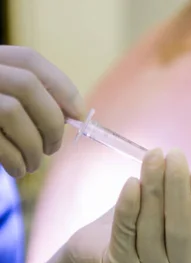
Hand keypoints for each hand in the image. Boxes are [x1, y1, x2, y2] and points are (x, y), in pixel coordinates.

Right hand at [0, 46, 84, 177]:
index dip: (61, 86)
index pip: (29, 60)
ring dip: (33, 146)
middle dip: (51, 121)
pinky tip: (17, 170)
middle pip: (27, 85)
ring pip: (12, 112)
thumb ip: (30, 101)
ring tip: (34, 164)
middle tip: (54, 147)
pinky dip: (15, 160)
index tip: (78, 114)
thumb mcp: (3, 103)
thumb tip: (75, 114)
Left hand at [65, 149, 190, 262]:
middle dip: (178, 188)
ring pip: (152, 229)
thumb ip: (182, 201)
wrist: (97, 252)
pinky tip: (132, 183)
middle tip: (175, 155)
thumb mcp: (171, 217)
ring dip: (153, 188)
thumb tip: (181, 168)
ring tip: (153, 158)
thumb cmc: (145, 226)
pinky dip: (128, 206)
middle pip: (181, 230)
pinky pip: (125, 233)